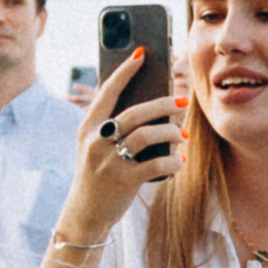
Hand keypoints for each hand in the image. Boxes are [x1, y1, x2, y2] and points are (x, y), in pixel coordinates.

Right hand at [51, 50, 177, 250]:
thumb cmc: (98, 175)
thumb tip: (154, 107)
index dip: (126, 71)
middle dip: (163, 104)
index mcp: (88, 127)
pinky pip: (156, 165)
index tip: (142, 53)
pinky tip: (178, 161)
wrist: (85, 214)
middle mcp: (96, 141)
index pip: (108, 91)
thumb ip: (114, 127)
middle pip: (135, 112)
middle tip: (182, 101)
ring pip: (147, 135)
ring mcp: (109, 161)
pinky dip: (172, 161)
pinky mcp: (123, 181)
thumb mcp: (96, 147)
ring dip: (171, 132)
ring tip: (182, 135)